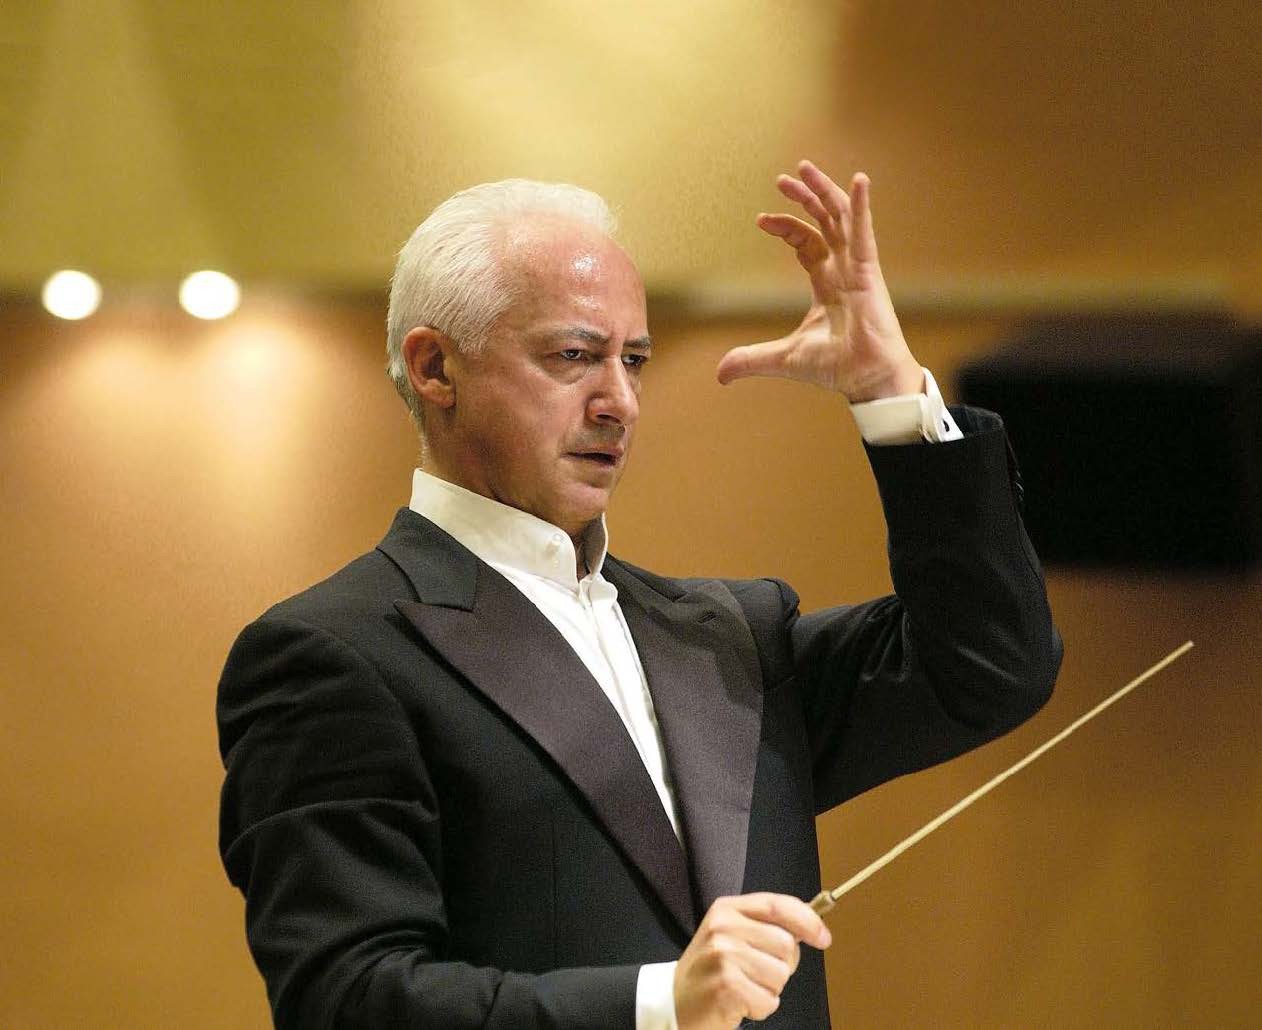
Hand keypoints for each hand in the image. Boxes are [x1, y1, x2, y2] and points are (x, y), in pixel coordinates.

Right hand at [674, 892, 831, 1029]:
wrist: (674, 1002)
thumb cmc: (710, 970)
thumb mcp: (730, 935)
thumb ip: (764, 925)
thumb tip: (811, 928)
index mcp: (727, 909)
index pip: (778, 906)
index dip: (807, 920)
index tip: (823, 937)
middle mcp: (724, 928)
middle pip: (787, 945)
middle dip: (783, 966)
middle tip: (757, 973)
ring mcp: (723, 957)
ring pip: (781, 975)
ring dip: (769, 990)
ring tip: (744, 987)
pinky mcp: (727, 987)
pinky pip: (769, 1001)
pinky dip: (760, 1008)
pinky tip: (739, 1002)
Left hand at [716, 160, 923, 402]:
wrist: (867, 379)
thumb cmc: (837, 367)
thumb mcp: (783, 358)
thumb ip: (751, 359)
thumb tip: (719, 374)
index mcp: (827, 283)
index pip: (807, 242)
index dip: (787, 227)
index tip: (761, 220)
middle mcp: (844, 269)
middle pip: (825, 221)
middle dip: (804, 199)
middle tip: (782, 179)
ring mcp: (858, 268)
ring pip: (842, 218)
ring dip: (824, 191)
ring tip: (805, 168)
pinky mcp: (870, 272)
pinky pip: (866, 232)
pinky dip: (862, 206)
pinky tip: (859, 180)